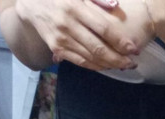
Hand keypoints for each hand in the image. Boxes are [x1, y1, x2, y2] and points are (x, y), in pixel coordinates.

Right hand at [13, 0, 143, 70]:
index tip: (133, 48)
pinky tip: (107, 66)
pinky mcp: (57, 48)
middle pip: (98, 48)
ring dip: (109, 64)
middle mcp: (68, 24)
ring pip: (90, 58)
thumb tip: (116, 5)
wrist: (31, 3)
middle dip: (118, 58)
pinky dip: (96, 66)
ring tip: (124, 65)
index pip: (103, 28)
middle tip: (132, 62)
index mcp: (75, 7)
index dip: (120, 41)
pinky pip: (80, 62)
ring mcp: (61, 38)